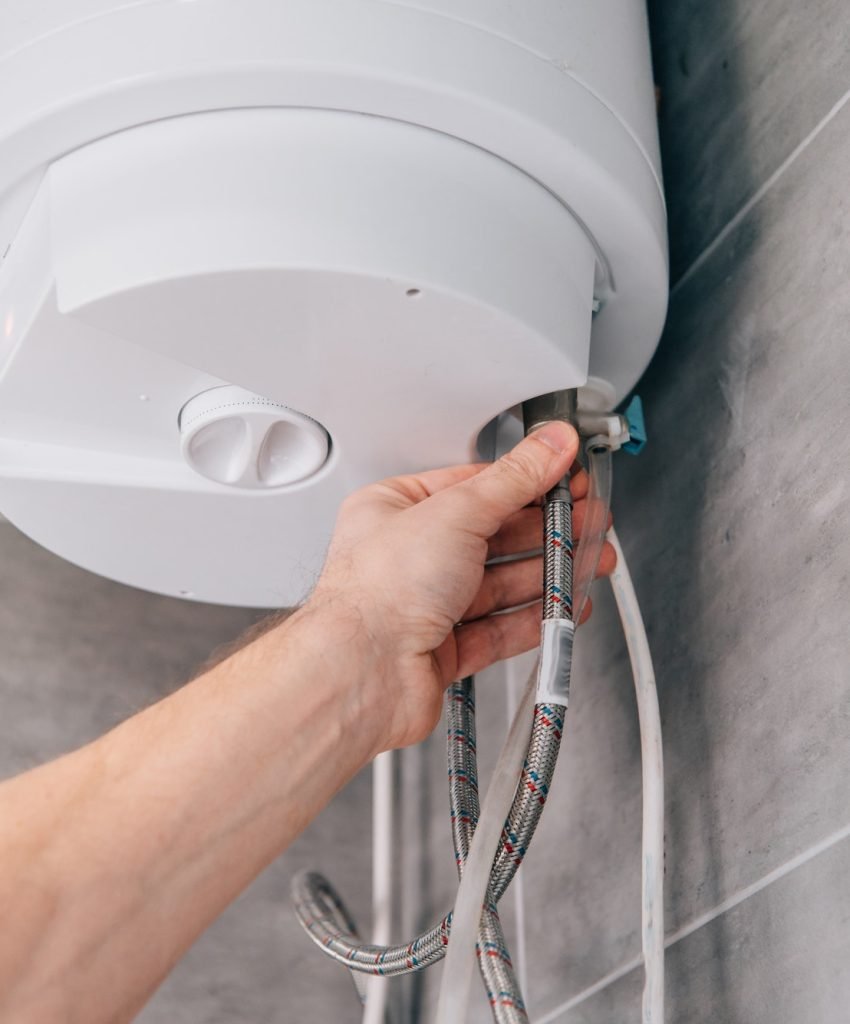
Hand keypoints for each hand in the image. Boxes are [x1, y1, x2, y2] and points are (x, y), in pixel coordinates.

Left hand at [306, 422, 615, 751]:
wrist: (361, 675)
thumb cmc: (378, 592)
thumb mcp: (456, 512)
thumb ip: (514, 479)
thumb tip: (550, 444)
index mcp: (396, 510)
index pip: (473, 486)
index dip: (526, 482)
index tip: (568, 479)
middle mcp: (408, 557)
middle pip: (492, 536)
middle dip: (546, 530)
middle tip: (590, 523)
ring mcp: (425, 605)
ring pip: (499, 584)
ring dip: (548, 573)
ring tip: (590, 563)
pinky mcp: (441, 651)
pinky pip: (498, 630)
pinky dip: (535, 619)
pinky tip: (563, 609)